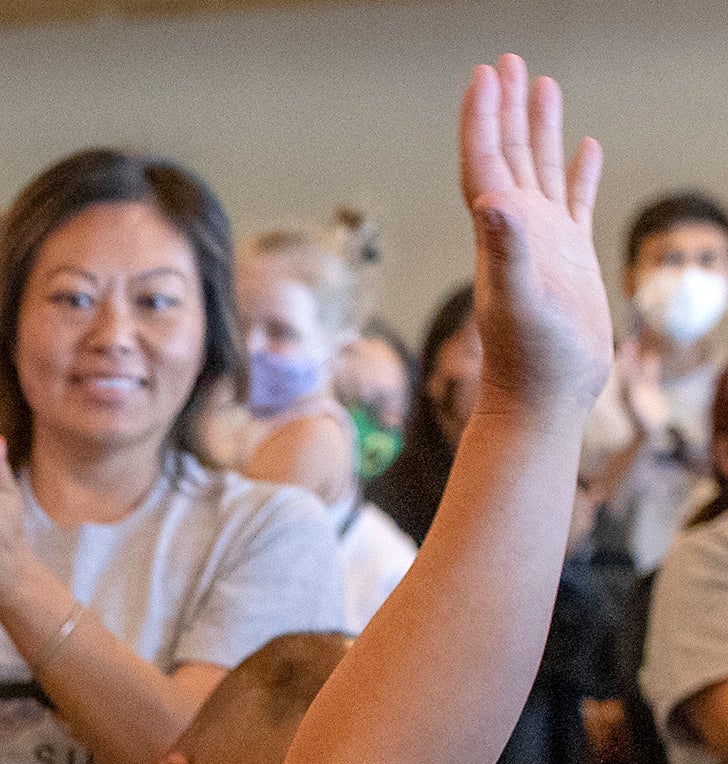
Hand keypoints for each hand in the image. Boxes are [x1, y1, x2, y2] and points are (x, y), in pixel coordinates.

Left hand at [459, 54, 609, 424]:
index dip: (483, 118)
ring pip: (542, 170)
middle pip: (509, 154)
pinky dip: (579, 172)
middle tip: (507, 61)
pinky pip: (575, 201)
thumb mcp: (518, 298)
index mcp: (500, 231)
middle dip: (507, 108)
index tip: (485, 75)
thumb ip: (506, 249)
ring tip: (542, 84)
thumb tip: (494, 201)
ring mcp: (546, 241)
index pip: (486, 161)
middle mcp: (517, 229)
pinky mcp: (571, 257)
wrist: (544, 397)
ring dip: (540, 129)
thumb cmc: (529, 357)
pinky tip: (587, 147)